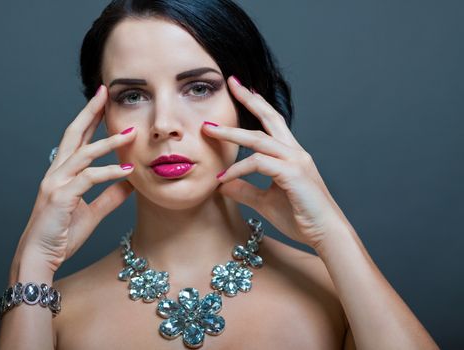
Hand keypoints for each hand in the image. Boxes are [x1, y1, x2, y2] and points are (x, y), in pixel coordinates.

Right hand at [14, 85, 136, 272]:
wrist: (39, 258)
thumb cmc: (61, 235)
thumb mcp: (92, 213)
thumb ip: (110, 197)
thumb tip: (131, 184)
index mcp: (62, 174)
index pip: (76, 140)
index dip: (89, 119)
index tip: (103, 101)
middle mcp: (56, 173)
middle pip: (73, 134)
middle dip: (89, 112)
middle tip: (104, 92)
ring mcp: (56, 183)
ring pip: (84, 154)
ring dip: (109, 142)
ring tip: (131, 133)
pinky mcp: (60, 197)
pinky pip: (87, 178)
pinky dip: (108, 172)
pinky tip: (127, 171)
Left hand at [202, 76, 350, 249]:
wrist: (325, 234)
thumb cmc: (300, 217)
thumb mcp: (265, 202)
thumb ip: (245, 190)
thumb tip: (222, 184)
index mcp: (290, 155)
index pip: (272, 123)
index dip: (257, 105)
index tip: (242, 90)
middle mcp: (294, 152)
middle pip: (269, 118)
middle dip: (248, 99)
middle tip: (230, 82)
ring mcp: (296, 161)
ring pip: (259, 139)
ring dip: (231, 134)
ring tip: (208, 130)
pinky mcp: (293, 174)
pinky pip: (259, 164)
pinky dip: (239, 168)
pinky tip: (223, 178)